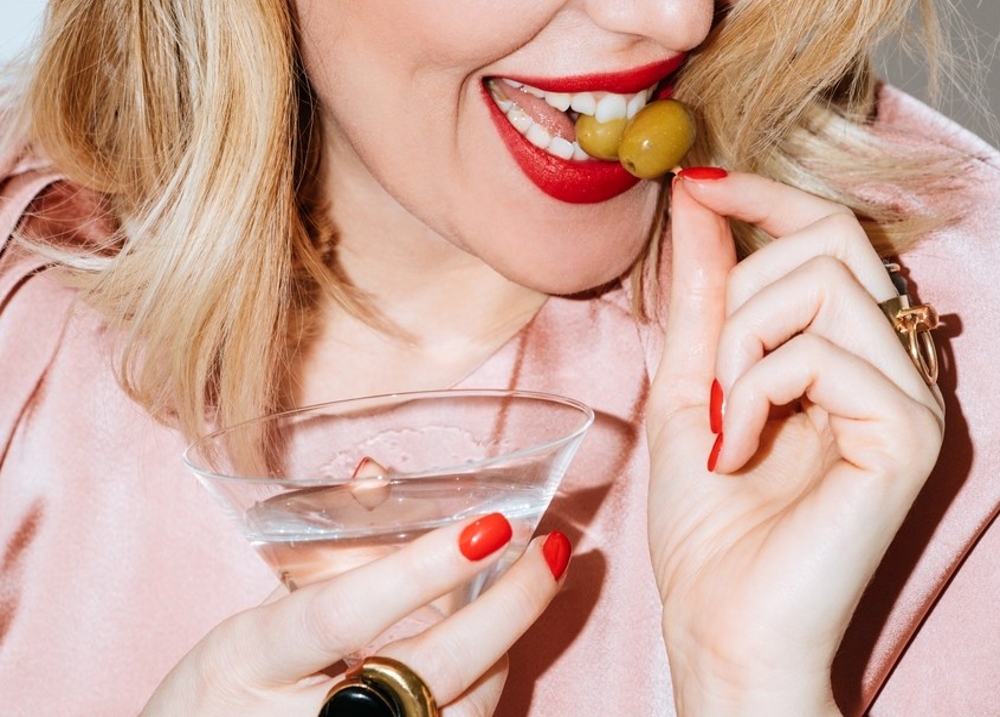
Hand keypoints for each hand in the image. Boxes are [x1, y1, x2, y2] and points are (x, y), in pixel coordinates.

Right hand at [141, 514, 569, 715]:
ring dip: (508, 644)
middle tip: (548, 551)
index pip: (344, 614)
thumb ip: (317, 558)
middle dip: (505, 610)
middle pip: (429, 671)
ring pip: (461, 711)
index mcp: (252, 661)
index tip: (488, 525)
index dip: (419, 569)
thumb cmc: (222, 697)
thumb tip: (378, 476)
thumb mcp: (250, 623)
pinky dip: (488, 683)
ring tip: (532, 581)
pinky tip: (502, 639)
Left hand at [647, 170, 943, 714]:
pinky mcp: (908, 433)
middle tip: (711, 380)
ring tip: (723, 420)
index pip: (828, 232)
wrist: (719, 624)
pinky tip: (739, 450)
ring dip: (741, 346)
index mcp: (845, 353)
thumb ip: (703, 297)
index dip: (764, 195)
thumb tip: (695, 203)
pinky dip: (756, 390)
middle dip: (741, 294)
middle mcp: (893, 365)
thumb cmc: (706, 521)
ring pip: (824, 284)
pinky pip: (824, 352)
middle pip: (830, 239)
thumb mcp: (691, 386)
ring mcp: (909, 397)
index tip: (696, 185)